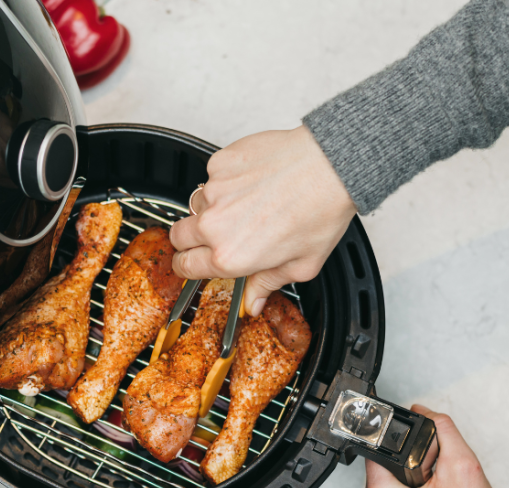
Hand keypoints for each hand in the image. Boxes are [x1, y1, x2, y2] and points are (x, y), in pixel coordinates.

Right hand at [169, 126, 356, 316]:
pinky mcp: (219, 164)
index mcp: (230, 256)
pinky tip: (252, 181)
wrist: (330, 166)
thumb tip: (253, 302)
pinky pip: (211, 176)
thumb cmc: (320, 212)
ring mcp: (214, 192)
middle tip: (212, 235)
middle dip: (190, 239)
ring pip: (196, 204)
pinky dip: (226, 180)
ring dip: (210, 208)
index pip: (185, 266)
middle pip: (177, 236)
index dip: (187, 266)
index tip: (191, 262)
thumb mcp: (301, 265)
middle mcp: (215, 225)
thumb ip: (268, 285)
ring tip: (242, 204)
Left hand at [359, 405, 507, 487]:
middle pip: (383, 462)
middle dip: (410, 459)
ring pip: (388, 474)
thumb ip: (442, 429)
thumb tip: (423, 411)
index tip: (424, 450)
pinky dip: (409, 485)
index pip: (378, 451)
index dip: (403, 442)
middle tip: (435, 472)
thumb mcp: (463, 465)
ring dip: (410, 471)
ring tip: (434, 484)